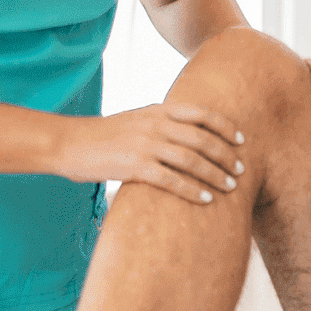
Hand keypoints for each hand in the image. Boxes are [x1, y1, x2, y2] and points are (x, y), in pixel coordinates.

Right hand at [55, 103, 243, 204]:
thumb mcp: (136, 119)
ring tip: (230, 187)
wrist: (69, 143)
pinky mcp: (134, 167)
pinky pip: (172, 180)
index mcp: (158, 110)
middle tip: (241, 171)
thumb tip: (188, 135)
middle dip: (226, 156)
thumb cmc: (104, 135)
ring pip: (192, 160)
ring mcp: (145, 145)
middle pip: (202, 139)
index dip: (225, 127)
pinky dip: (193, 190)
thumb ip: (161, 123)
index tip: (241, 141)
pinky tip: (206, 199)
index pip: (202, 114)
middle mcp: (155, 124)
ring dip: (215, 175)